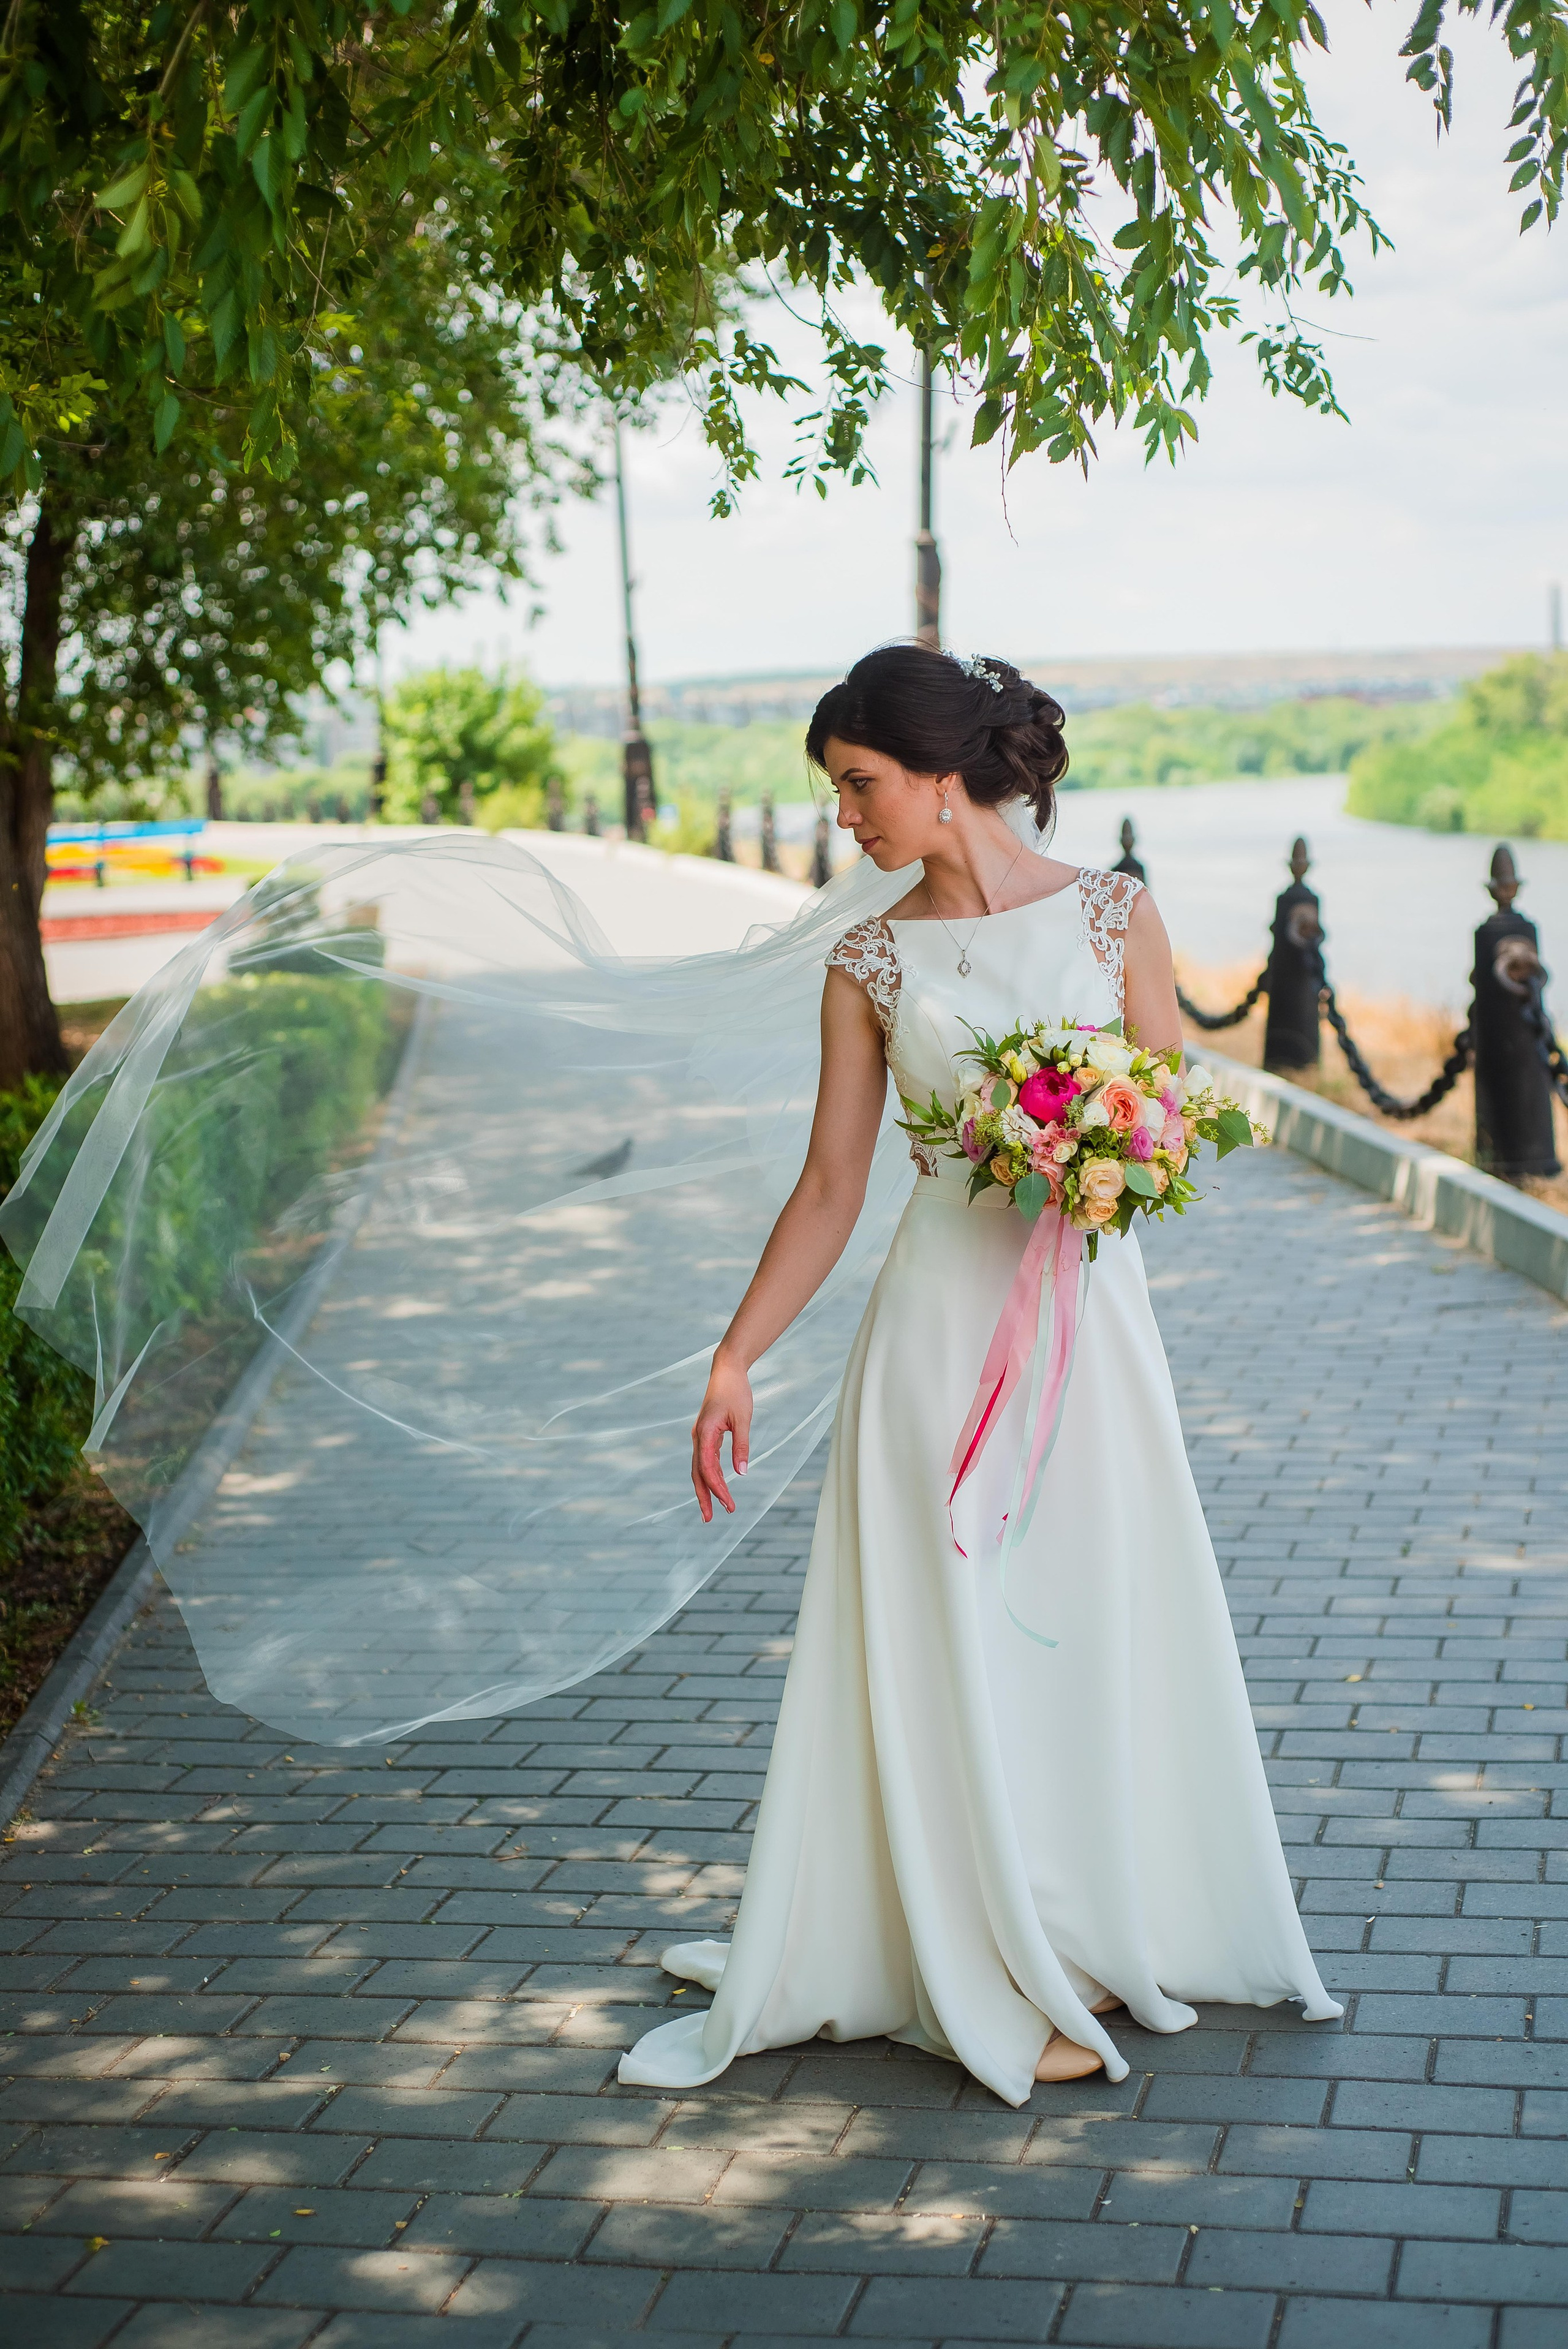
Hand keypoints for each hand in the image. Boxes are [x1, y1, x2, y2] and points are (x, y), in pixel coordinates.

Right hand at [692, 1352, 751, 1521]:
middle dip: (704, 1496)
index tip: (729, 1504)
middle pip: (697, 1473)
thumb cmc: (736, 1392)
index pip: (707, 1468)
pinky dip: (708, 1475)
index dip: (717, 1489)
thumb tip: (742, 1473)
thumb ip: (741, 1446)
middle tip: (711, 1519)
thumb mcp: (742, 1419)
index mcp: (705, 1433)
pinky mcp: (705, 1434)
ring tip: (711, 1509)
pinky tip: (716, 1486)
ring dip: (705, 1489)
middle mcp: (698, 1437)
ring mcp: (700, 1436)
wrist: (726, 1370)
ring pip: (699, 1468)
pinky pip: (704, 1459)